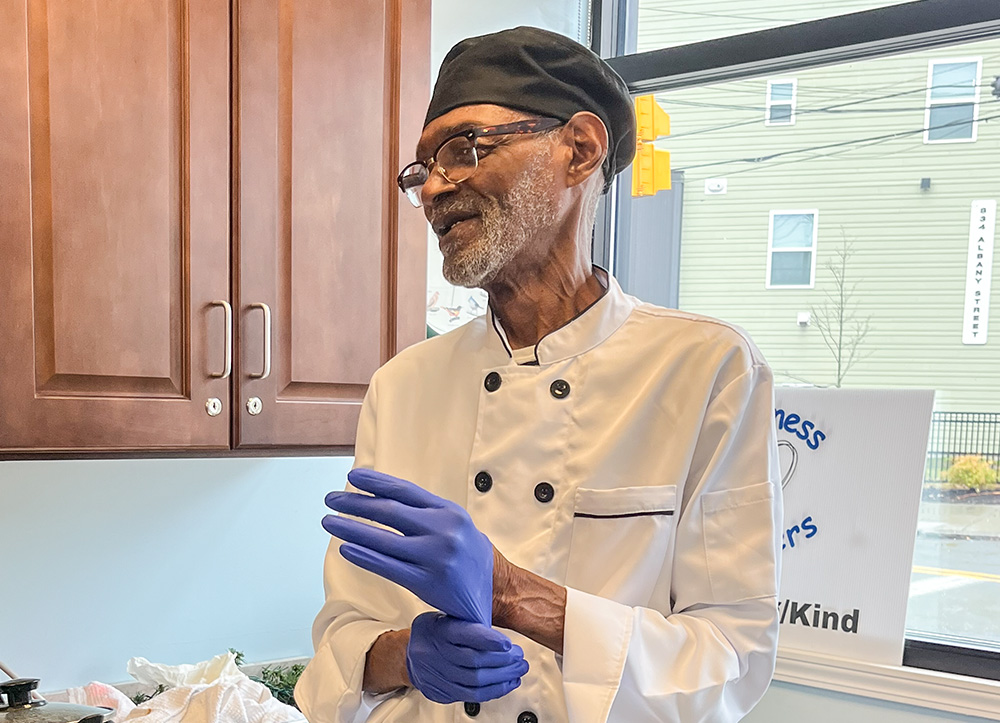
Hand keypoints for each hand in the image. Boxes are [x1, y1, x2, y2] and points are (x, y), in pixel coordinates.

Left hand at [323, 468, 494, 624]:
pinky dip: (364, 557)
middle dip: (355, 503)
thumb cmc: (465, 551)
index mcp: (448, 511)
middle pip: (390, 512)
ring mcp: (434, 557)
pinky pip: (387, 567)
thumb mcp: (453, 521)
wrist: (493, 588)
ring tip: (329, 521)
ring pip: (383, 540)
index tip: (352, 476)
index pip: (405, 491)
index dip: (376, 482)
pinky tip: (346, 548)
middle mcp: (442, 531)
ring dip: (351, 529)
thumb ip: (423, 510)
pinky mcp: (427, 583)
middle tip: (332, 498)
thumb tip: (381, 495)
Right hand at [406, 612, 527, 703]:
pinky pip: (472, 696)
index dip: (489, 641)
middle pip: (474, 662)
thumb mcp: (447, 616)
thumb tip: (500, 631)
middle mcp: (436, 653)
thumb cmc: (434, 631)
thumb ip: (470, 622)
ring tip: (518, 670)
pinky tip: (507, 683)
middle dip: (502, 661)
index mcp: (439, 629)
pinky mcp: (442, 691)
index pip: (465, 635)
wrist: (408, 653)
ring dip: (502, 677)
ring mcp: (438, 674)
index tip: (507, 644)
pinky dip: (494, 690)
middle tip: (519, 657)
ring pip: (475, 681)